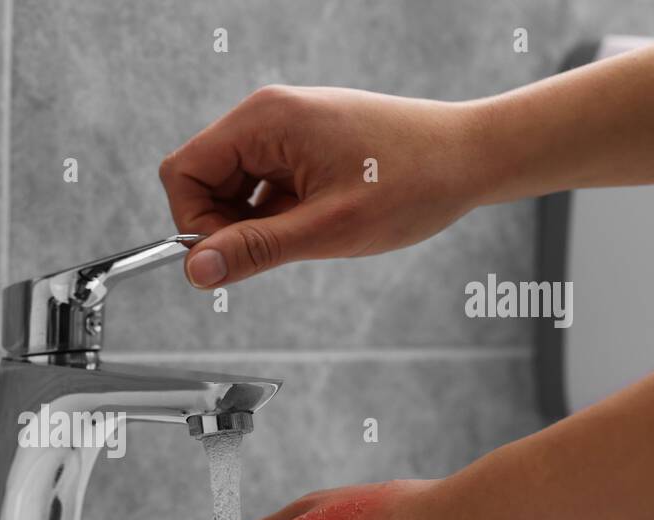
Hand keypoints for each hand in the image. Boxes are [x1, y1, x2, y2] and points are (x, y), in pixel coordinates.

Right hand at [158, 86, 486, 286]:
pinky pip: (261, 187)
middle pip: (202, 180)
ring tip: (306, 233)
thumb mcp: (327, 229)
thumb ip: (255, 249)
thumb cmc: (413, 182)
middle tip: (274, 249)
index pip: (183, 171)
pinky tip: (314, 224)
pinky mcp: (301, 146)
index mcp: (265, 120)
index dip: (194, 221)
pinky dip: (275, 215)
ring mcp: (284, 130)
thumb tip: (196, 270)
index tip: (230, 255)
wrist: (470, 158)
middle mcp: (268, 116)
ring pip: (230, 188)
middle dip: (225, 224)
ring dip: (253, 223)